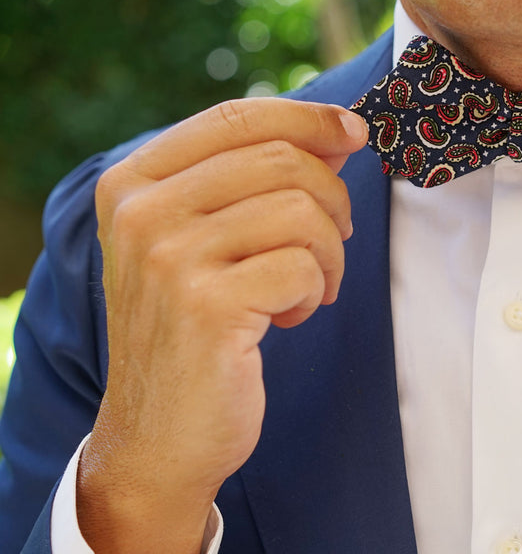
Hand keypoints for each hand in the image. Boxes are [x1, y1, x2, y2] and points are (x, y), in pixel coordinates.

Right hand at [76, 98, 367, 553]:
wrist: (159, 436)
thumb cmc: (194, 334)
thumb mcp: (199, 244)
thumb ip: (248, 185)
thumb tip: (340, 132)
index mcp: (133, 183)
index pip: (236, 117)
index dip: (308, 118)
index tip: (356, 135)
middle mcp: (141, 211)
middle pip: (282, 160)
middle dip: (331, 203)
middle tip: (330, 247)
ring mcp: (169, 257)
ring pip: (301, 211)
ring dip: (328, 255)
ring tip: (307, 291)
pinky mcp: (207, 305)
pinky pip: (303, 266)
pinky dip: (314, 292)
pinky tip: (288, 319)